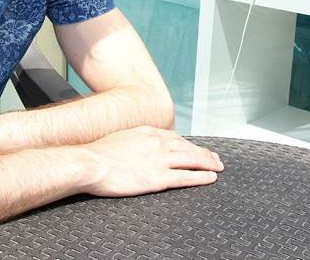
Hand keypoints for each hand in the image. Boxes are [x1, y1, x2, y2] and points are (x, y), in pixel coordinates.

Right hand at [81, 126, 223, 196]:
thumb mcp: (118, 139)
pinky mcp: (159, 178)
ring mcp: (159, 159)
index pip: (174, 136)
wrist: (91, 163)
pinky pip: (186, 176)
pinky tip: (210, 178)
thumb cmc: (97, 154)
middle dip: (203, 152)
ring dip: (208, 162)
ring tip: (218, 167)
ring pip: (191, 159)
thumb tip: (133, 146)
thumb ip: (131, 141)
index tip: (194, 148)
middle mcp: (157, 142)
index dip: (187, 143)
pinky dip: (201, 177)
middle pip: (187, 146)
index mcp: (146, 132)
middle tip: (215, 158)